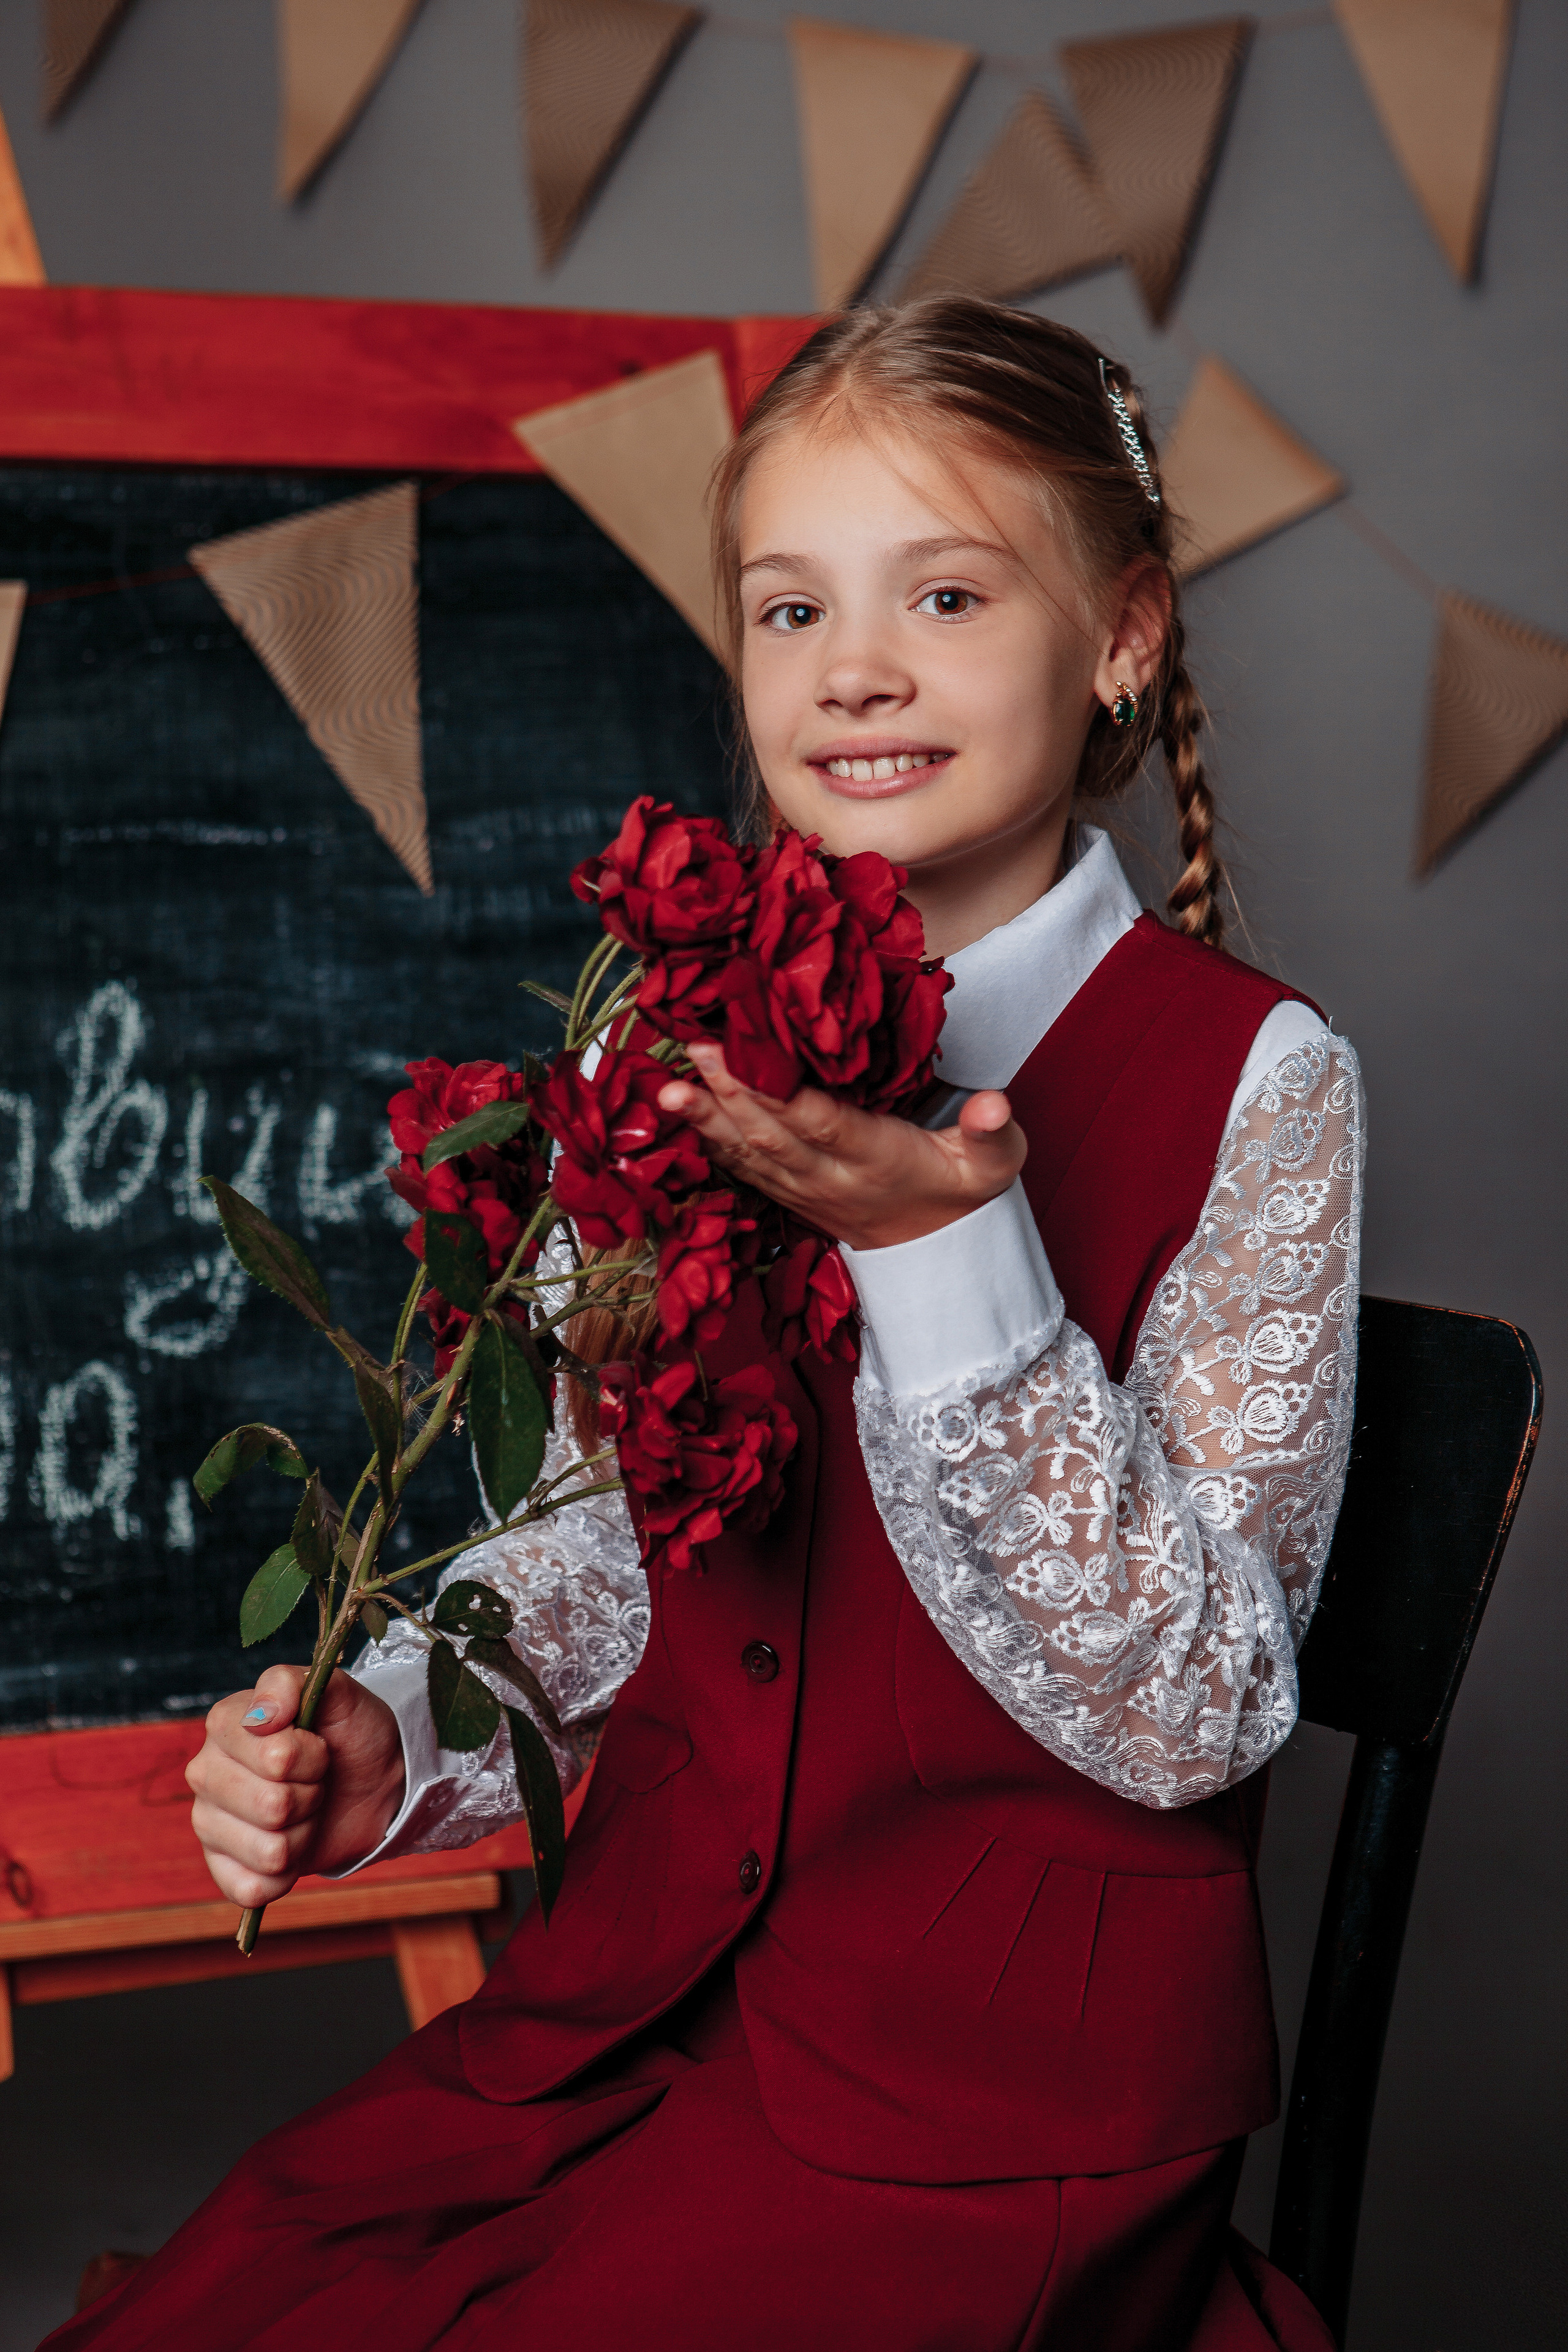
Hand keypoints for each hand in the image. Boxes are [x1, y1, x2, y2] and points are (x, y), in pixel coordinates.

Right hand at [185, 1663, 404, 1907]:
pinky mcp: (223, 1868)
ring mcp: (209, 1823)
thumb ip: (292, 1684)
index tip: (319, 1746)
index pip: (275, 1757)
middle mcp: (206, 1773)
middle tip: (315, 1779)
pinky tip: (292, 1846)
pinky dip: (286, 1875)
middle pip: (272, 1806)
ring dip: (304, 1833)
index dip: (311, 1757)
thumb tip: (262, 1716)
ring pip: (268, 1851)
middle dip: (310, 1795)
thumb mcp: (338, 1692)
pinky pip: (251, 1889)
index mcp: (225, 1724)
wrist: (372, 1780)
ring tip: (305, 1808)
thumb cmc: (349, 1732)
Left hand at [658, 1042, 1025, 1251]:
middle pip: (774, 1135)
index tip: (755, 1057)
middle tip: (695, 1049)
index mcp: (879, 1159)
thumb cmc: (960, 1190)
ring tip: (665, 1089)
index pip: (828, 1125)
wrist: (934, 1252)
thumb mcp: (993, 1166)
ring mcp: (803, 1190)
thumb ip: (992, 1133)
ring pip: (748, 1153)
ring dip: (705, 1120)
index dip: (789, 1096)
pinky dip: (707, 1140)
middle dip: (731, 1094)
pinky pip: (741, 1168)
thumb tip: (994, 1104)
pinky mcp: (786, 1194)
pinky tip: (675, 1114)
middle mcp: (832, 1178)